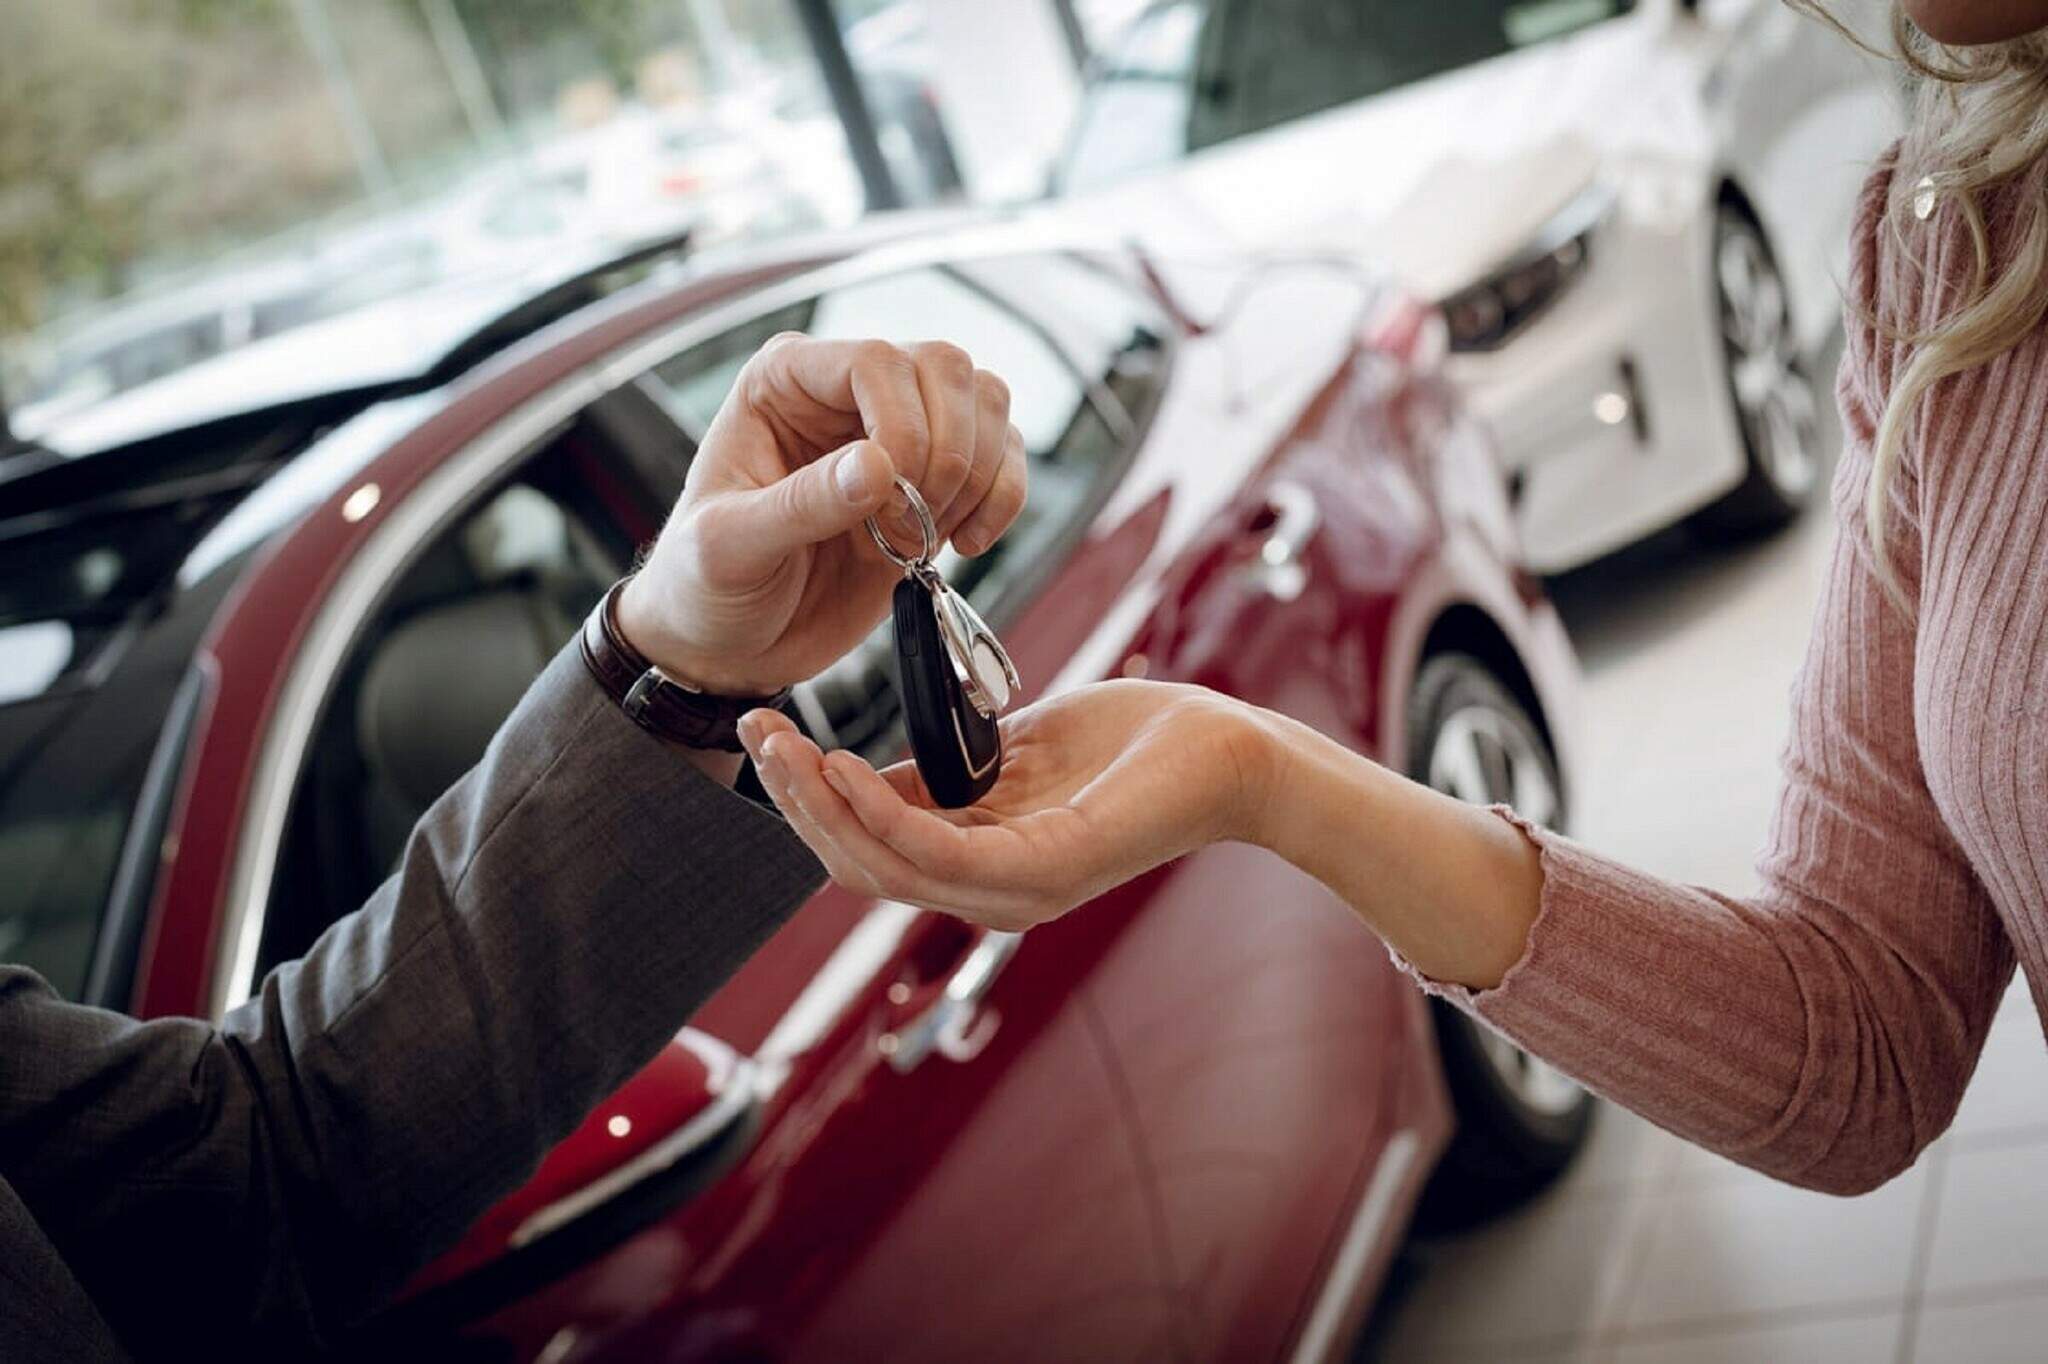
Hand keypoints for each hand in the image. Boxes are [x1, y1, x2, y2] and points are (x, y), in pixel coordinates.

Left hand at [617, 335, 1025, 694]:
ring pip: (985, 403)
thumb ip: (801, 505)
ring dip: (978, 475)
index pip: (875, 360)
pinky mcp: (936, 482)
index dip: (902, 425)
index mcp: (784, 383)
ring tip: (928, 535)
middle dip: (948, 452)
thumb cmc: (707, 585)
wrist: (731, 645)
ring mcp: (899, 433)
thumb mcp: (731, 548)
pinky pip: (1004, 458)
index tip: (887, 497)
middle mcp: (846, 394)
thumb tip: (877, 466)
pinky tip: (967, 544)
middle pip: (944, 369)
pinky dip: (1004, 500)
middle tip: (909, 522)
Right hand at [736, 681, 1277, 929]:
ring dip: (821, 808)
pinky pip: (938, 852)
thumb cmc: (1135, 743)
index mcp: (981, 864)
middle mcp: (991, 893)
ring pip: (885, 866)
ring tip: (783, 747)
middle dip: (796, 803)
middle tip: (755, 735)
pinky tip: (845, 768)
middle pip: (860, 866)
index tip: (766, 734)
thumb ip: (944, 770)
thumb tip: (866, 770)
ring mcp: (1017, 890)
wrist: (1226, 749)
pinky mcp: (1046, 869)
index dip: (809, 798)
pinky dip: (881, 815)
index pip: (869, 848)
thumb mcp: (1012, 749)